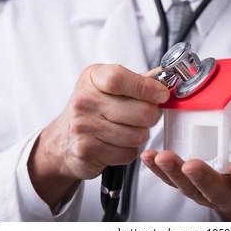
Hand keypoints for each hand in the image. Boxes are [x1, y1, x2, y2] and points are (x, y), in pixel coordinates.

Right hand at [28, 64, 168, 207]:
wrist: (63, 140)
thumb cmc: (92, 109)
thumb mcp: (108, 86)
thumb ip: (138, 81)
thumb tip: (167, 77)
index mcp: (93, 78)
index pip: (119, 78)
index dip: (146, 87)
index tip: (162, 94)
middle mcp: (84, 101)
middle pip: (139, 111)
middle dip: (152, 116)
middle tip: (146, 115)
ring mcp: (84, 127)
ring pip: (137, 135)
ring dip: (140, 135)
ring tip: (129, 130)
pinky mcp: (87, 151)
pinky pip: (128, 153)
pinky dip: (130, 151)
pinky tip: (119, 144)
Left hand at [141, 127, 230, 220]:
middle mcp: (227, 192)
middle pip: (213, 189)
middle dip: (201, 178)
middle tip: (190, 164)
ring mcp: (204, 190)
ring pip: (187, 187)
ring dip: (173, 173)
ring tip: (160, 157)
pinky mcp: (188, 185)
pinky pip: (170, 181)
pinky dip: (158, 171)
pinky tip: (148, 157)